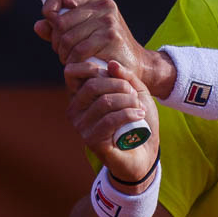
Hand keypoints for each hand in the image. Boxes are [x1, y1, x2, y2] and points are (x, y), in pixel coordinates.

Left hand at [35, 0, 174, 97]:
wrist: (135, 65)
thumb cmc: (106, 50)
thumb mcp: (82, 34)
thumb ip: (59, 29)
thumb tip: (38, 26)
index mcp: (95, 0)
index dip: (49, 10)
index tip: (52, 26)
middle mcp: (103, 6)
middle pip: (60, 21)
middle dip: (56, 41)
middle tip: (62, 52)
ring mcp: (108, 21)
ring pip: (67, 38)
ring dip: (64, 54)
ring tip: (70, 60)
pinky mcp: (111, 37)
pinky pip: (79, 50)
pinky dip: (74, 61)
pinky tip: (79, 65)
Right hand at [64, 60, 159, 186]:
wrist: (144, 152)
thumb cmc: (138, 122)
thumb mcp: (136, 93)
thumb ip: (126, 77)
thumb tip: (111, 64)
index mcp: (80, 96)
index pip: (73, 72)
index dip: (94, 67)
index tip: (118, 75)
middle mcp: (75, 111)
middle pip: (93, 86)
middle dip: (119, 85)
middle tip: (134, 95)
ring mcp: (82, 127)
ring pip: (104, 102)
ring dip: (127, 101)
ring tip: (139, 107)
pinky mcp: (92, 141)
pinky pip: (109, 120)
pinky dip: (128, 114)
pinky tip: (139, 115)